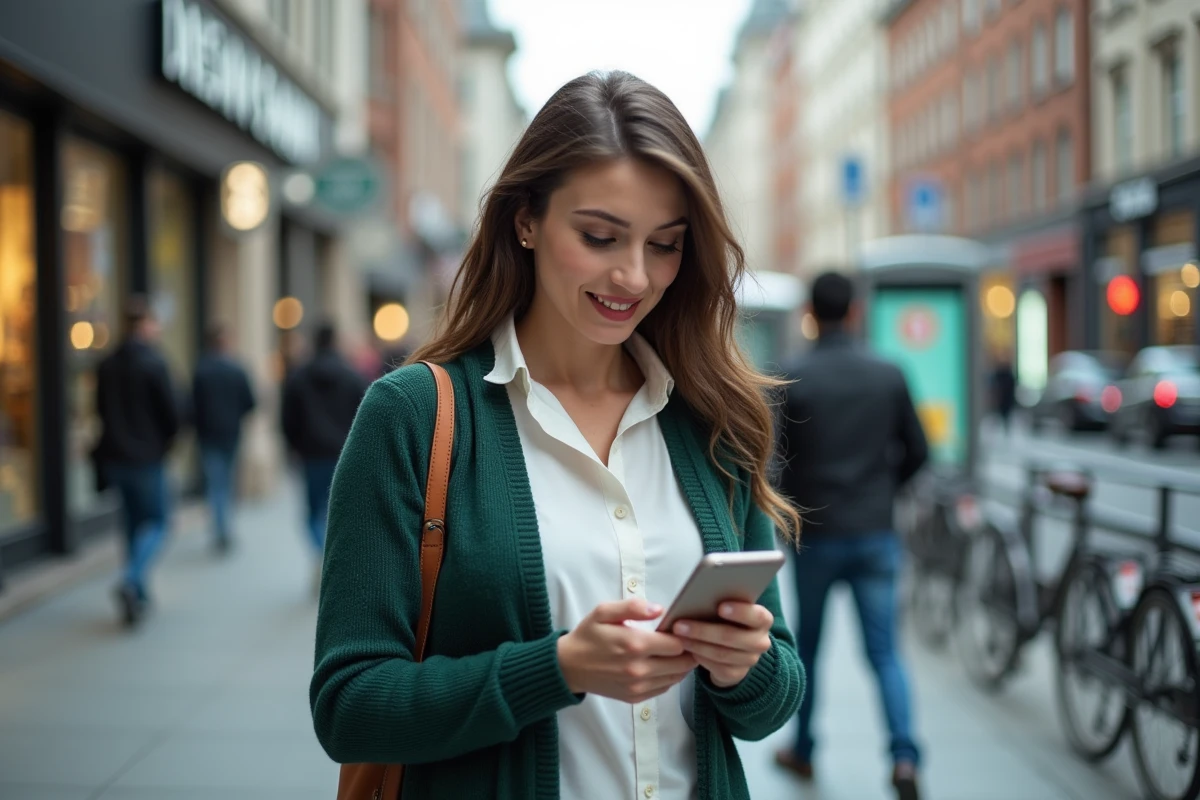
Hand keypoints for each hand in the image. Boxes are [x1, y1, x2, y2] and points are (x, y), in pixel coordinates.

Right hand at [557, 599, 696, 703]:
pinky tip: (662, 666)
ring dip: (680, 665)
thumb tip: (659, 609)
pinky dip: (669, 678)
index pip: (677, 644)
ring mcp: (637, 686)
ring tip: (674, 653)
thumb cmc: (588, 636)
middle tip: (683, 641)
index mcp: (634, 644)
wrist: (568, 666)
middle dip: (686, 651)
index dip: (683, 635)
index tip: (679, 629)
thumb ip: (633, 606)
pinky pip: (664, 689)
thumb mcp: (604, 612)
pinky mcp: (634, 698)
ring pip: (676, 677)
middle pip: (682, 663)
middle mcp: (638, 669)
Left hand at [672, 602, 772, 688]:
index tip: (720, 607)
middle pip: (732, 636)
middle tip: (680, 625)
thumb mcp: (730, 610)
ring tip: (678, 637)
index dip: (740, 612)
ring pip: (721, 653)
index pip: (757, 615)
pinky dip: (700, 657)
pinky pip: (717, 667)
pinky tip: (687, 650)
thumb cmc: (728, 621)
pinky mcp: (738, 674)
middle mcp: (761, 641)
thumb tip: (698, 596)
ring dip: (696, 645)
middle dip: (703, 631)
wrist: (735, 650)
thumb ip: (722, 603)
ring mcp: (751, 660)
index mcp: (763, 620)